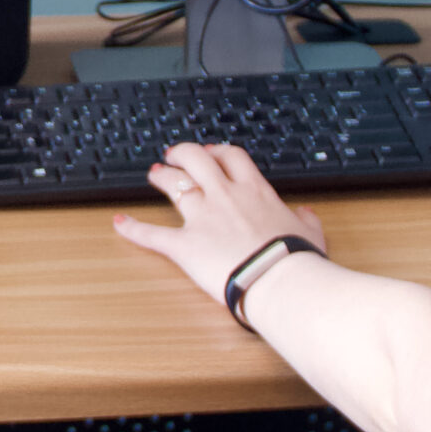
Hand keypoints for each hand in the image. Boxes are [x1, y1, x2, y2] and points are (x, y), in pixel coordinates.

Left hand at [113, 142, 327, 305]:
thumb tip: (305, 214)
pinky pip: (152, 234)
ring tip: (154, 174)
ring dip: (161, 177)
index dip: (217, 151)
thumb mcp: (310, 233)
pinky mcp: (184, 245)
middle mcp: (224, 196)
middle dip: (182, 154)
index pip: (231, 157)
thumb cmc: (295, 259)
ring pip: (173, 185)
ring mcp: (201, 218)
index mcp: (254, 191)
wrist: (278, 280)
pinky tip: (120, 223)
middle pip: (195, 160)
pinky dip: (133, 228)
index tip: (212, 153)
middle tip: (174, 155)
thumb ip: (305, 219)